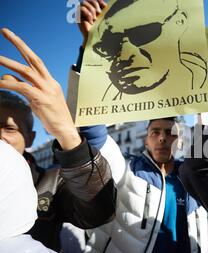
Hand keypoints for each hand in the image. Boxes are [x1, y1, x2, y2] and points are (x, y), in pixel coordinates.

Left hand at [0, 28, 80, 150]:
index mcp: (50, 82)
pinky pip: (23, 88)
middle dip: (19, 44)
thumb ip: (23, 87)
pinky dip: (9, 84)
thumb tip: (6, 77)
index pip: (36, 61)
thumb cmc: (52, 117)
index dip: (23, 48)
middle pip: (33, 59)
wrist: (66, 130)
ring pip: (26, 71)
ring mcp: (47, 90)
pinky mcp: (42, 100)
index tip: (11, 36)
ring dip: (9, 63)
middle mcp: (49, 83)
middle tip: (5, 31)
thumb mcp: (36, 100)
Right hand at [79, 0, 107, 47]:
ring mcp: (82, 12)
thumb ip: (104, 10)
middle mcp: (88, 9)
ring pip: (84, 2)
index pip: (96, 0)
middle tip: (99, 13)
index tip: (104, 6)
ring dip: (91, 10)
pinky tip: (90, 21)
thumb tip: (105, 4)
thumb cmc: (102, 29)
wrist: (96, 38)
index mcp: (95, 8)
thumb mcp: (105, 18)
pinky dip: (87, 14)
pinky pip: (81, 8)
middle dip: (95, 5)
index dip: (99, 1)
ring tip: (95, 19)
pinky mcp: (78, 15)